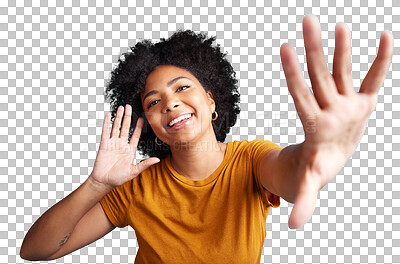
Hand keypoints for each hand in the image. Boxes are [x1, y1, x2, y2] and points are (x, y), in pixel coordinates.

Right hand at [89, 104, 159, 189]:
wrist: (104, 181)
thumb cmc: (118, 178)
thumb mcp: (134, 171)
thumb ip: (145, 164)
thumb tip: (157, 160)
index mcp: (130, 150)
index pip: (136, 135)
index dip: (139, 127)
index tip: (142, 118)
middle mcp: (122, 144)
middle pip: (126, 127)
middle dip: (128, 117)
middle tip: (130, 107)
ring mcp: (113, 143)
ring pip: (116, 127)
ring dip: (119, 117)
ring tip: (121, 108)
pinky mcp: (104, 144)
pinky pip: (105, 132)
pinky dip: (106, 123)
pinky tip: (108, 115)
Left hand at [280, 15, 392, 228]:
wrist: (330, 156)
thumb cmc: (317, 166)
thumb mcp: (311, 182)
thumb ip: (303, 200)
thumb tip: (293, 227)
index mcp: (314, 123)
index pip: (300, 94)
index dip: (293, 73)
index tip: (284, 49)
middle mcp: (328, 107)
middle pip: (320, 75)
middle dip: (314, 49)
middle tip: (307, 20)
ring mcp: (344, 103)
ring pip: (342, 71)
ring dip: (342, 48)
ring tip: (338, 24)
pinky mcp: (361, 102)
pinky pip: (372, 79)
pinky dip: (379, 62)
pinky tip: (384, 38)